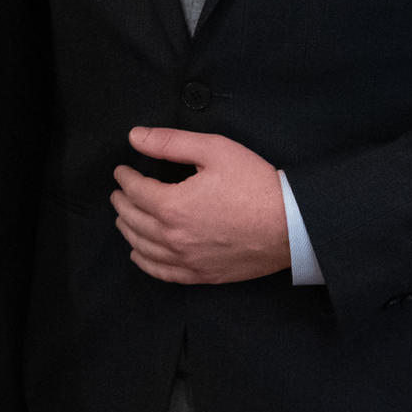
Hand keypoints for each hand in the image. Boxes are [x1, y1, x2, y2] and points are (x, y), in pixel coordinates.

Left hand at [111, 126, 290, 283]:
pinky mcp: (202, 274)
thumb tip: (135, 136)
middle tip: (119, 192)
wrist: (292, 225)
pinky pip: (162, 272)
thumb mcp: (214, 150)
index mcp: (172, 206)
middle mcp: (173, 237)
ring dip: (127, 230)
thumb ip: (170, 142)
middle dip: (121, 202)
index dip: (125, 178)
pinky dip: (144, 262)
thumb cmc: (256, 184)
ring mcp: (187, 260)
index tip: (122, 170)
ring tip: (123, 217)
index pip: (135, 191)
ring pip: (142, 247)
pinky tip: (138, 254)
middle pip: (133, 219)